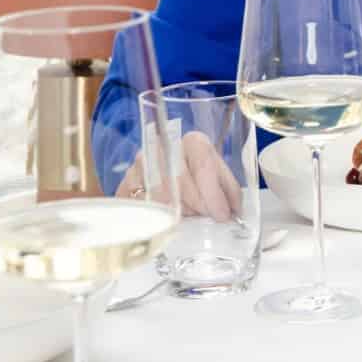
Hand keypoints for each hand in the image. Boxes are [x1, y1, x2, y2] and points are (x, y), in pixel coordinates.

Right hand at [115, 132, 242, 220]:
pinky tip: (168, 220)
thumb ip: (228, 189)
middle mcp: (165, 147)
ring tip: (189, 217)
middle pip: (182, 182)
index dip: (214, 193)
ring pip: (161, 195)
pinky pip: (143, 206)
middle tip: (207, 218)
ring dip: (180, 212)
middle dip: (199, 205)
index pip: (203, 164)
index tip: (222, 214)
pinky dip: (158, 217)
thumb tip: (236, 210)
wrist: (162, 174)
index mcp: (194, 142)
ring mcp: (141, 164)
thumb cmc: (197, 176)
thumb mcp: (217, 177)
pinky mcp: (124, 184)